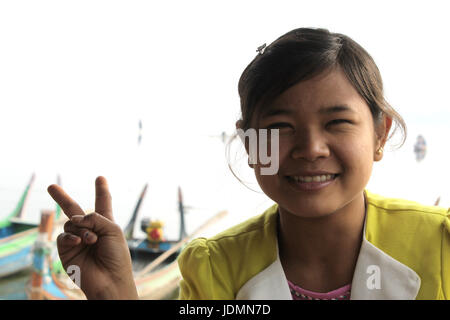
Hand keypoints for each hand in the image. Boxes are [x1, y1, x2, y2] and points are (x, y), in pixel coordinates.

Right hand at [47, 176, 138, 299]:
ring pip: (71, 223)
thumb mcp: (112, 230)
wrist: (109, 280)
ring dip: (82, 229)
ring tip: (92, 240)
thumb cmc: (116, 256)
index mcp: (105, 223)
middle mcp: (90, 230)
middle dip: (62, 198)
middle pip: (74, 210)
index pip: (102, 203)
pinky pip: (63, 236)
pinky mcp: (67, 251)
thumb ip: (95, 218)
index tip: (100, 178)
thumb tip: (75, 219)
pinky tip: (80, 242)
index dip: (101, 191)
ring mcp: (77, 240)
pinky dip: (71, 237)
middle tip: (50, 186)